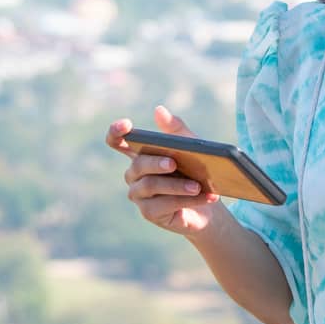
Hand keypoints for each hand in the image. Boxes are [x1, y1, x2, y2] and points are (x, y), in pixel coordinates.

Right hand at [105, 104, 220, 235]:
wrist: (207, 204)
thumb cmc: (195, 171)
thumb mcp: (190, 147)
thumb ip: (175, 130)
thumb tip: (158, 110)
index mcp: (140, 154)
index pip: (118, 142)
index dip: (116, 132)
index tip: (126, 125)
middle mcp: (134, 174)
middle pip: (138, 165)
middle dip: (156, 163)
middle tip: (173, 163)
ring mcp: (139, 195)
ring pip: (150, 186)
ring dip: (176, 185)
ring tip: (196, 186)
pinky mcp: (149, 213)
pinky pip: (164, 205)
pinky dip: (187, 200)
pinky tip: (204, 197)